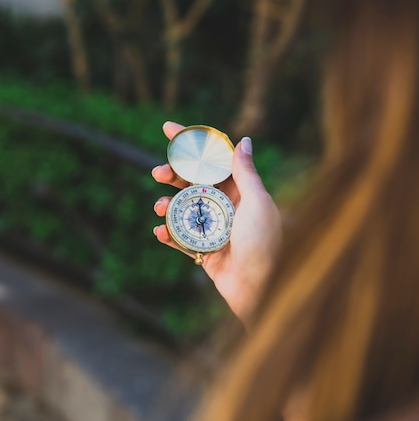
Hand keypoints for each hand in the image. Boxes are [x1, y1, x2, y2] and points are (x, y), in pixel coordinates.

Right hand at [152, 121, 281, 324]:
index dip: (192, 144)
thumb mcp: (256, 203)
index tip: (169, 129)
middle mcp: (226, 207)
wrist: (261, 291)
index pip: (214, 161)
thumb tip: (244, 141)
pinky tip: (159, 232)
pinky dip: (167, 234)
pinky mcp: (204, 251)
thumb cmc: (264, 244)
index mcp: (241, 192)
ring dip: (167, 206)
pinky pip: (181, 238)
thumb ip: (246, 174)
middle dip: (173, 175)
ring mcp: (213, 229)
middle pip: (193, 183)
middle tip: (157, 173)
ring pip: (183, 209)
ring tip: (159, 208)